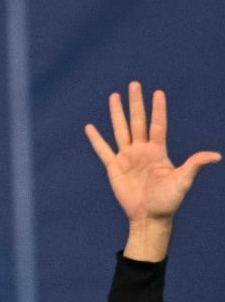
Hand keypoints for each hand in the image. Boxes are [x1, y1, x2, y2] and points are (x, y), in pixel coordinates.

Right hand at [85, 82, 218, 226]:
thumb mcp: (183, 181)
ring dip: (117, 113)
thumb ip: (194, 165)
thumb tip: (216, 156)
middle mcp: (142, 150)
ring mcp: (127, 157)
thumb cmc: (168, 201)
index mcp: (158, 151)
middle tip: (134, 84)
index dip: (158, 109)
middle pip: (137, 121)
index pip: (158, 125)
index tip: (158, 93)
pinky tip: (90, 127)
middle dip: (136, 103)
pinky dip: (95, 139)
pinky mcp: (113, 167)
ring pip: (120, 130)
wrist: (149, 217)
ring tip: (114, 96)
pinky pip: (102, 150)